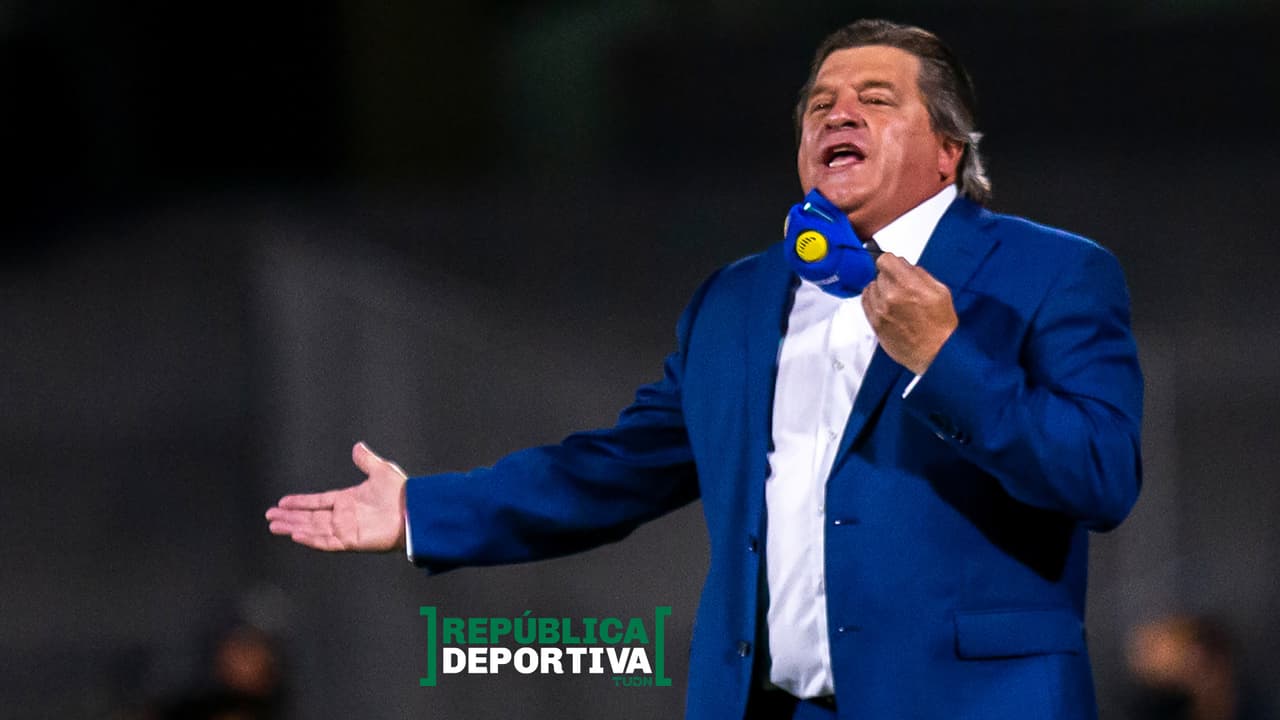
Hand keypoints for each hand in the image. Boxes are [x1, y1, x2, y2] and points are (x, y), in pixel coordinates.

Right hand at [265, 442, 407, 551]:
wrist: (415, 511)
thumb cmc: (402, 494)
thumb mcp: (381, 471)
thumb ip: (366, 460)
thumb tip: (357, 446)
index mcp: (347, 500)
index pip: (317, 502)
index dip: (299, 502)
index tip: (281, 503)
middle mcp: (343, 516)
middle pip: (310, 517)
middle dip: (289, 517)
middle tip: (269, 517)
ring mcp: (346, 529)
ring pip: (313, 529)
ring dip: (293, 527)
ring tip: (274, 526)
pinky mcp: (352, 541)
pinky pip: (326, 541)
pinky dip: (311, 539)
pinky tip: (295, 534)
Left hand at [861, 253, 957, 374]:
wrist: (936, 352)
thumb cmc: (941, 325)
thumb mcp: (940, 291)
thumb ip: (919, 274)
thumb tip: (905, 265)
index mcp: (908, 285)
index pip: (885, 260)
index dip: (892, 263)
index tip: (896, 267)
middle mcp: (890, 296)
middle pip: (880, 274)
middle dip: (890, 278)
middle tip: (902, 288)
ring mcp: (880, 311)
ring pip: (871, 287)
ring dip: (881, 290)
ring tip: (894, 299)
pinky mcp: (875, 323)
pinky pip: (865, 302)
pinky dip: (873, 300)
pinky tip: (883, 304)